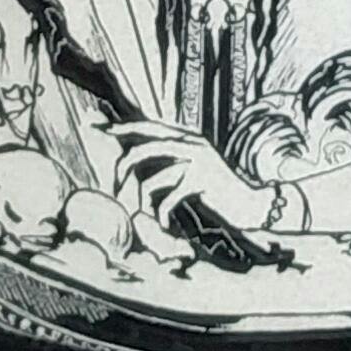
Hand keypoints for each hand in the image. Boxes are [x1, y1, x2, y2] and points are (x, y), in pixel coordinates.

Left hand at [120, 133, 277, 231]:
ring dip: (142, 201)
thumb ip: (170, 160)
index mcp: (187, 136)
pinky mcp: (202, 180)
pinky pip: (168, 198)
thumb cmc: (217, 190)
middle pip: (143, 148)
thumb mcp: (193, 169)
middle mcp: (191, 142)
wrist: (251, 203)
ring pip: (152, 178)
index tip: (100, 131)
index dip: (123, 129)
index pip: (148, 126)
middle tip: (115, 188)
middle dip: (123, 168)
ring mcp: (197, 160)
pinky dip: (162, 214)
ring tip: (143, 214)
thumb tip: (136, 158)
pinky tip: (165, 224)